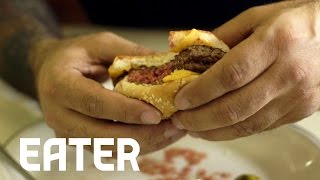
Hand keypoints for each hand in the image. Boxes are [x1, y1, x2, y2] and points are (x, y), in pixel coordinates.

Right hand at [29, 32, 185, 153]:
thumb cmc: (75, 54)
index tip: (155, 115)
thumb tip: (167, 63)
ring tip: (172, 132)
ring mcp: (68, 134)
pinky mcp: (79, 142)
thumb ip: (129, 52)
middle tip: (174, 127)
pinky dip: (136, 146)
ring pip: (109, 150)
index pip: (94, 104)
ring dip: (144, 144)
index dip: (125, 111)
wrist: (49, 71)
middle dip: (142, 135)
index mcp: (60, 85)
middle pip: (102, 136)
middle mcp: (59, 115)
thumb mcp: (100, 44)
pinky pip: (110, 151)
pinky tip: (158, 136)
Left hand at [173, 0, 319, 139]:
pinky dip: (235, 131)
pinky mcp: (300, 111)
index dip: (201, 91)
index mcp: (275, 42)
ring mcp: (297, 97)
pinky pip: (261, 127)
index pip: (230, 74)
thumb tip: (192, 55)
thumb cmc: (296, 21)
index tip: (181, 99)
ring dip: (214, 131)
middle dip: (201, 119)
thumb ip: (223, 36)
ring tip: (193, 129)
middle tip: (180, 119)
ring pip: (248, 124)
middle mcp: (288, 73)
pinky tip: (218, 129)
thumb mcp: (257, 17)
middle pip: (236, 107)